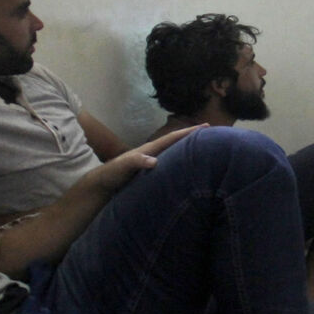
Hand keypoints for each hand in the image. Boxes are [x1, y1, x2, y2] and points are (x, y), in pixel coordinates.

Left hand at [88, 125, 205, 192]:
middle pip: (176, 143)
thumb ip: (136, 161)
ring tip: (206, 150)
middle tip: (212, 135)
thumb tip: (155, 161)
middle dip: (193, 138)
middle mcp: (153, 154)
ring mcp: (152, 164)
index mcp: (149, 150)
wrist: (101, 186)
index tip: (205, 126)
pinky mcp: (151, 174)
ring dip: (189, 150)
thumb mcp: (122, 167)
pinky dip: (182, 164)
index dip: (188, 132)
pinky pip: (171, 166)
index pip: (172, 138)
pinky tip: (189, 169)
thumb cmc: (111, 175)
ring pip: (175, 154)